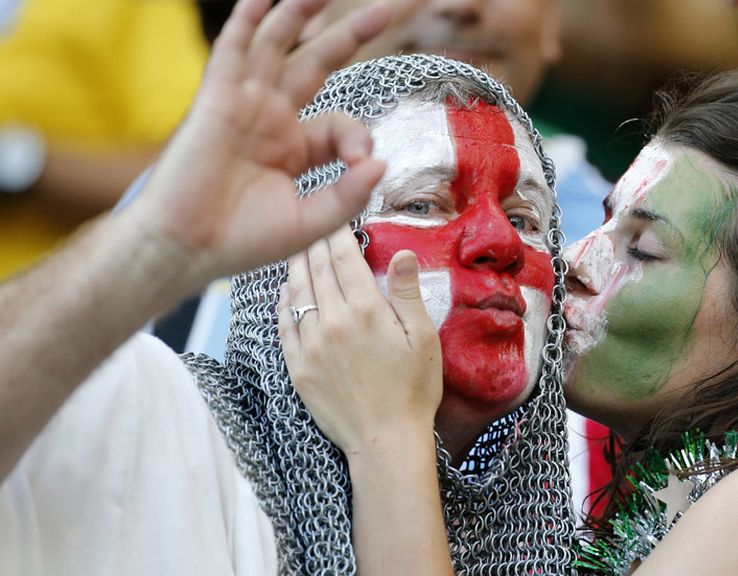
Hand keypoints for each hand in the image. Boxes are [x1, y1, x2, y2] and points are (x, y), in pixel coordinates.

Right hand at [123, 0, 389, 293]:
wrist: (187, 248)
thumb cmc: (242, 241)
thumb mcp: (310, 222)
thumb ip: (348, 194)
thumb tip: (381, 162)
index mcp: (295, 148)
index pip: (341, 124)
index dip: (359, 137)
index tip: (362, 163)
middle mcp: (271, 119)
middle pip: (315, 63)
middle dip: (348, 35)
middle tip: (385, 8)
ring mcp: (245, 104)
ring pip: (277, 45)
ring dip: (300, 13)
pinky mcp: (217, 98)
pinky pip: (233, 49)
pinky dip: (248, 20)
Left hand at [279, 225, 442, 454]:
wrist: (385, 441)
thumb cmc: (414, 390)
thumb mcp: (423, 338)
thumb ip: (407, 293)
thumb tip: (402, 253)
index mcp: (365, 310)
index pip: (344, 257)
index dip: (338, 231)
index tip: (336, 216)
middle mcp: (331, 321)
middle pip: (316, 268)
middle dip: (315, 241)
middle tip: (314, 223)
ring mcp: (309, 344)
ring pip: (296, 291)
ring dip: (297, 265)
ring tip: (299, 248)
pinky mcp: (296, 366)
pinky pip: (284, 323)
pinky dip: (284, 300)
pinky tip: (288, 290)